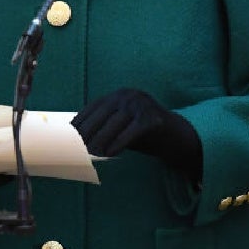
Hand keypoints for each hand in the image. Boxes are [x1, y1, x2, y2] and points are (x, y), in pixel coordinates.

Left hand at [71, 88, 202, 178]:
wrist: (179, 137)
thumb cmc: (146, 135)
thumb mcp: (123, 128)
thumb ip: (105, 129)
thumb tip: (79, 140)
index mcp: (121, 95)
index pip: (95, 106)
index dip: (82, 119)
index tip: (70, 133)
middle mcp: (131, 95)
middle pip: (103, 114)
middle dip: (88, 130)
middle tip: (76, 146)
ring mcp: (143, 105)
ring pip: (115, 123)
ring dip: (100, 139)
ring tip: (90, 152)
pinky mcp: (154, 118)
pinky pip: (132, 131)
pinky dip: (119, 143)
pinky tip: (109, 153)